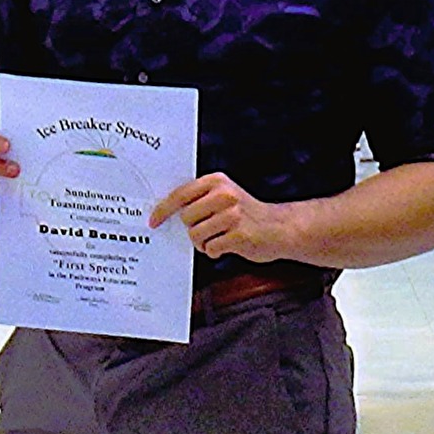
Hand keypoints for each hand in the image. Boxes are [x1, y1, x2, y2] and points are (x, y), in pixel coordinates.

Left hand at [149, 172, 298, 261]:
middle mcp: (225, 195)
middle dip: (193, 228)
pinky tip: (228, 245)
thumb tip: (165, 212)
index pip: (180, 194)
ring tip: (220, 238)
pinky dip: (215, 252)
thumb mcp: (223, 196)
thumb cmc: (246, 215)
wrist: (280, 227)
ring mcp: (233, 215)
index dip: (163, 210)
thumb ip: (199, 199)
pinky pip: (210, 248)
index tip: (154, 221)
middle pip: (186, 218)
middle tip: (209, 230)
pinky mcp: (239, 235)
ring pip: (196, 235)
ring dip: (203, 242)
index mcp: (217, 182)